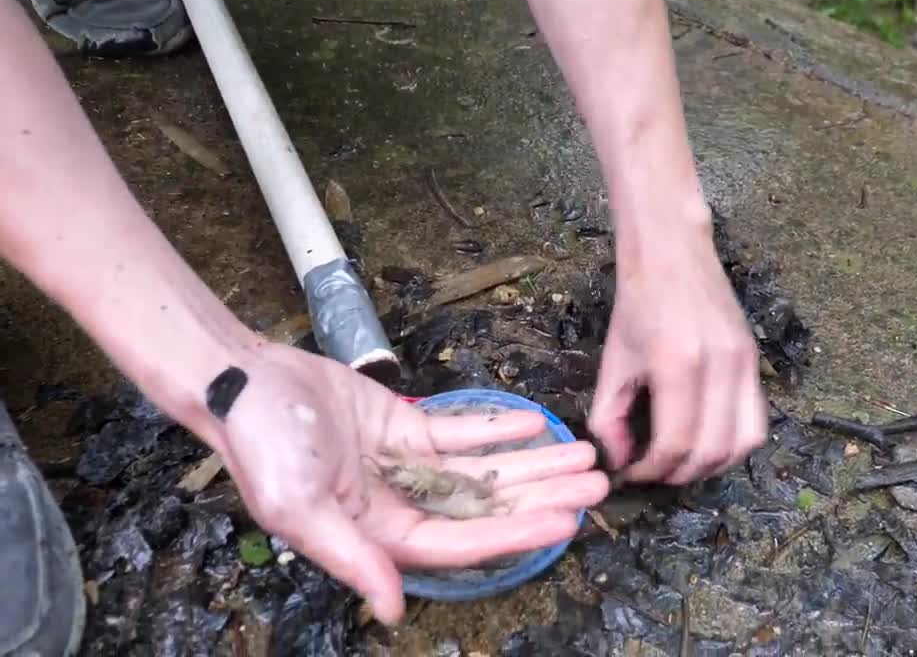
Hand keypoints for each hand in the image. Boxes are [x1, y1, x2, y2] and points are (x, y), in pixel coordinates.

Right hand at [202, 343, 607, 624]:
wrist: (243, 380)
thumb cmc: (262, 446)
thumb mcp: (300, 508)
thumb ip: (352, 558)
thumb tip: (394, 610)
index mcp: (380, 536)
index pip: (464, 543)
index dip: (516, 534)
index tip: (566, 521)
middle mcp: (401, 507)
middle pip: (488, 508)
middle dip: (544, 496)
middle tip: (599, 483)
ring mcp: (408, 466)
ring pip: (486, 471)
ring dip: (534, 463)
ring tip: (585, 455)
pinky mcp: (406, 428)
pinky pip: (463, 432)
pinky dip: (499, 428)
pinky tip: (538, 425)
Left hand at [587, 225, 766, 484]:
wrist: (673, 253)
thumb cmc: (636, 305)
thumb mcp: (612, 362)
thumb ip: (609, 418)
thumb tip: (620, 461)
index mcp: (677, 364)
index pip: (676, 442)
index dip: (653, 470)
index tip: (633, 472)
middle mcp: (719, 366)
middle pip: (713, 450)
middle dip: (682, 474)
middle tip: (657, 473)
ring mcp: (744, 362)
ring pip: (744, 443)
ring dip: (714, 465)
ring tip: (684, 464)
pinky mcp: (755, 360)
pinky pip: (757, 420)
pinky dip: (735, 444)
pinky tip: (708, 441)